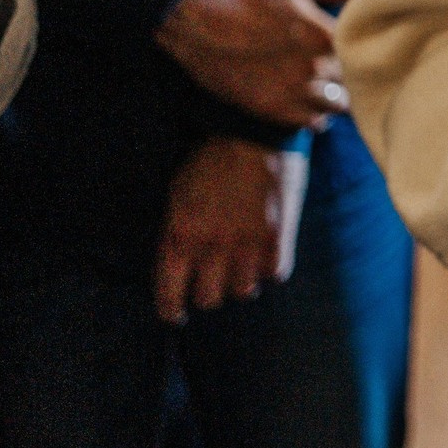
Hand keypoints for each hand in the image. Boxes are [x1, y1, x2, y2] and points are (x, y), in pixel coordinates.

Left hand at [154, 137, 307, 323]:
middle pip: (209, 299)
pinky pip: (275, 275)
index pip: (169, 294)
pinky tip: (267, 256)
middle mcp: (210, 245)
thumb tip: (180, 264)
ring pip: (243, 292)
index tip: (175, 314)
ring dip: (242, 283)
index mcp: (179, 235)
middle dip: (209, 293)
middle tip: (214, 283)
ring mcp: (246, 243)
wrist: (251, 133)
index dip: (171, 310)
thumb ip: (178, 233)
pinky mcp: (277, 235)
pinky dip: (271, 270)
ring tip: (243, 268)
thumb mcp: (177, 196)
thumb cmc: (210, 162)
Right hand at [157, 0, 360, 127]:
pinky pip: (314, 122)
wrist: (195, 21)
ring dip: (334, 95)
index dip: (362, 49)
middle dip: (349, 72)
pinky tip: (305, 96)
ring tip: (320, 81)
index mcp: (325, 35)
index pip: (365, 52)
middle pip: (353, 79)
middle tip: (336, 62)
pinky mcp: (273, 110)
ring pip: (338, 105)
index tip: (358, 44)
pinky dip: (315, 114)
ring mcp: (293, 92)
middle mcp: (314, 68)